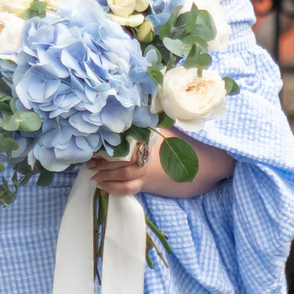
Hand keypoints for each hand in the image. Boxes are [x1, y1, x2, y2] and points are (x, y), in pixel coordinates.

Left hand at [90, 130, 234, 199]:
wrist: (206, 165)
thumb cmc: (188, 145)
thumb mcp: (169, 128)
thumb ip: (152, 121)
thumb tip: (135, 105)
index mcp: (148, 143)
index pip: (120, 146)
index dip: (104, 147)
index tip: (92, 145)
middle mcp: (145, 159)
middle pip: (117, 162)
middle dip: (100, 161)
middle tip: (87, 158)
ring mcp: (147, 174)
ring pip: (120, 176)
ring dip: (104, 174)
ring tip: (91, 171)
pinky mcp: (149, 185)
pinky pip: (128, 189)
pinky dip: (113, 188)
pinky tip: (103, 184)